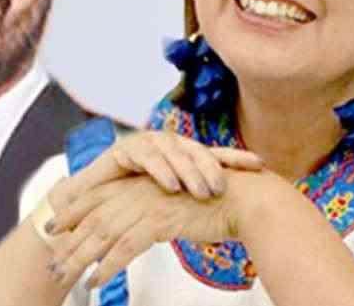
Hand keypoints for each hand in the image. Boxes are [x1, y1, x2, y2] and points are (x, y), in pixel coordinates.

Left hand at [46, 170, 254, 288]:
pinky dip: (107, 266)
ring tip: (64, 277)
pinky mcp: (157, 222)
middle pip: (91, 219)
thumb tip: (136, 229)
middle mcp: (135, 193)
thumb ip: (150, 212)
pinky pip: (124, 248)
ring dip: (79, 259)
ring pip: (101, 235)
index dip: (70, 213)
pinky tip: (95, 281)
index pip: (94, 199)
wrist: (241, 200)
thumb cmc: (212, 204)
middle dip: (67, 244)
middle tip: (51, 265)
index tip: (51, 228)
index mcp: (136, 185)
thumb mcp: (172, 204)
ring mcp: (145, 206)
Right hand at [49, 131, 262, 210]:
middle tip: (221, 190)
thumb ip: (198, 199)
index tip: (259, 165)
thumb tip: (238, 209)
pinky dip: (160, 170)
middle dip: (211, 168)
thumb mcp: (173, 202)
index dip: (235, 157)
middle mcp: (168, 144)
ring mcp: (146, 143)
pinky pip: (146, 156)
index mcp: (183, 154)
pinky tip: (171, 185)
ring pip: (173, 151)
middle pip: (196, 149)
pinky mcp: (124, 149)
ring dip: (188, 170)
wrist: (94, 204)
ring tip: (200, 192)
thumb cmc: (136, 202)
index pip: (213, 153)